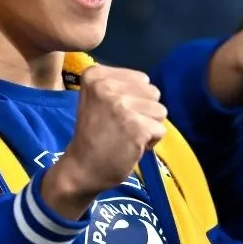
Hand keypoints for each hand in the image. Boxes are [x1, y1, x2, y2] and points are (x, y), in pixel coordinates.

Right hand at [42, 65, 167, 218]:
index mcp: (95, 75)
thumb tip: (150, 88)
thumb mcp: (97, 99)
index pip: (142, 79)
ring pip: (160, 111)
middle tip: (123, 126)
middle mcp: (106, 85)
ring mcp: (121, 105)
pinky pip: (160, 130)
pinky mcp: (135, 126)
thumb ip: (121, 86)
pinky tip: (131, 146)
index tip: (114, 114)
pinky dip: (150, 142)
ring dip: (148, 126)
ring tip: (127, 135)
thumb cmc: (94, 134)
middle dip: (144, 111)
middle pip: (153, 93)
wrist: (81, 168)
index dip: (135, 99)